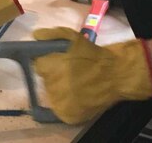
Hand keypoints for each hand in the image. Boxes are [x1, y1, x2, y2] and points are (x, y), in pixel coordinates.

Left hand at [33, 27, 151, 123]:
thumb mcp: (73, 38)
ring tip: (76, 83)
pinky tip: (76, 95)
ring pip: (51, 95)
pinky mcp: (68, 116)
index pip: (38, 65)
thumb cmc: (93, 55)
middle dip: (54, 74)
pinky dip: (65, 103)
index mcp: (53, 67)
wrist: (116, 75)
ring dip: (59, 89)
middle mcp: (54, 87)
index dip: (48, 62)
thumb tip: (35, 36)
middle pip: (45, 80)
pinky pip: (59, 109)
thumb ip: (52, 35)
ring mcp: (61, 104)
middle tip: (70, 71)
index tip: (58, 61)